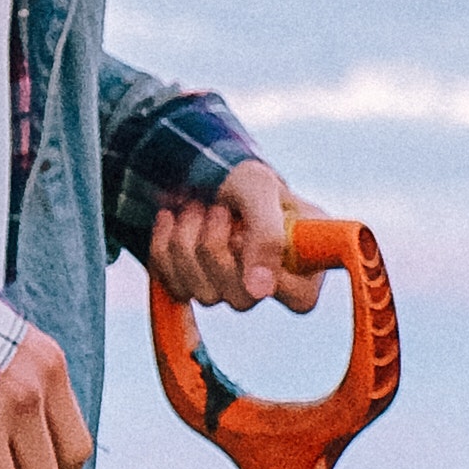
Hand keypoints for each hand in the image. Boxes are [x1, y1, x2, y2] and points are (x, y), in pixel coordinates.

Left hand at [147, 157, 322, 316]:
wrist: (196, 167)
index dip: (269, 271)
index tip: (244, 234)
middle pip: (243, 300)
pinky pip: (176, 287)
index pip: (300, 298)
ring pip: (206, 295)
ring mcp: (231, 288)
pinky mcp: (195, 287)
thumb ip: (268, 235)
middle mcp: (271, 280)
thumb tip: (260, 291)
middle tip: (216, 209)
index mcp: (304, 258)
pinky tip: (173, 220)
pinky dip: (165, 248)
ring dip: (190, 244)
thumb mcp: (259, 189)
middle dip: (219, 248)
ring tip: (194, 207)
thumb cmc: (239, 176)